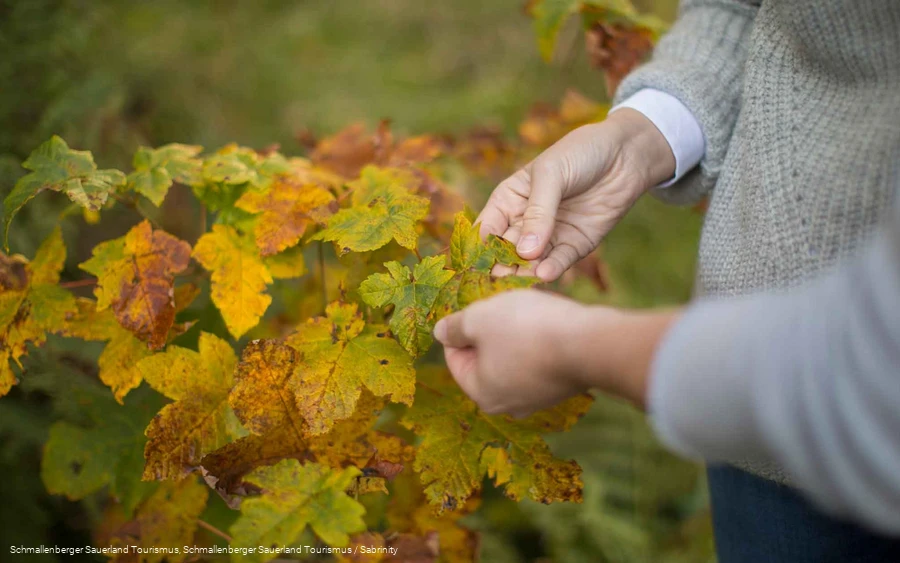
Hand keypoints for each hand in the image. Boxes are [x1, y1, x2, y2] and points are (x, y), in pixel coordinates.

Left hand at [432, 289, 593, 416]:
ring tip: (526, 310)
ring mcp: (539, 399)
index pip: (455, 359)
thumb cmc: (526, 329)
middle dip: (489, 332)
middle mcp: (508, 405)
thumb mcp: (479, 318)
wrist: (590, 342)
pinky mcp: (563, 387)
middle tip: (500, 306)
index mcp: (481, 394)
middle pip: (485, 360)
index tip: (474, 306)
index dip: (460, 328)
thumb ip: (454, 327)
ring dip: (515, 334)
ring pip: (513, 359)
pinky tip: (547, 323)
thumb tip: (440, 332)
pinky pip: (539, 360)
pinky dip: (538, 342)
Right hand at [477, 108, 674, 280]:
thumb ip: (538, 213)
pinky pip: (559, 262)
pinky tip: (546, 274)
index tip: (473, 266)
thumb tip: (525, 252)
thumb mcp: (552, 175)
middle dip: (500, 267)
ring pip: (530, 262)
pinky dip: (552, 269)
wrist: (626, 154)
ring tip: (522, 280)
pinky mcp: (575, 245)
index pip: (486, 229)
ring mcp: (550, 236)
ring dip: (525, 273)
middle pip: (505, 251)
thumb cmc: (581, 153)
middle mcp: (525, 221)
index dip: (477, 249)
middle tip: (497, 280)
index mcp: (509, 200)